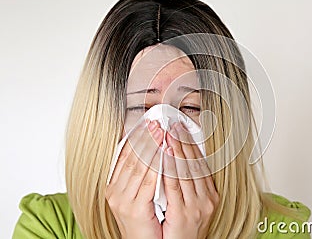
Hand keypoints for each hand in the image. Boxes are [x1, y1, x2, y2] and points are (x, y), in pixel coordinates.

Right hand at [106, 120, 162, 238]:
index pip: (124, 155)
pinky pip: (147, 182)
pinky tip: (164, 154)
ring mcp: (122, 200)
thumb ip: (141, 175)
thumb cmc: (144, 222)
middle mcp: (114, 191)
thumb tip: (151, 151)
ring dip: (152, 147)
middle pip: (131, 158)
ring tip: (161, 132)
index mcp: (113, 186)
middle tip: (156, 123)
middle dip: (145, 138)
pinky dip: (156, 166)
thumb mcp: (139, 195)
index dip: (136, 138)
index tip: (146, 124)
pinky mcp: (134, 208)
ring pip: (139, 166)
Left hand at [162, 122, 219, 238]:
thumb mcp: (191, 205)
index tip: (181, 129)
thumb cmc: (184, 231)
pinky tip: (164, 154)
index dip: (190, 144)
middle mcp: (207, 199)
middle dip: (182, 142)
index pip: (200, 163)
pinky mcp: (184, 213)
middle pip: (194, 164)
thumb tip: (178, 161)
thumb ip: (187, 185)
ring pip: (185, 171)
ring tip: (167, 133)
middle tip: (172, 125)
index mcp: (210, 195)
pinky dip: (169, 167)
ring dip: (175, 150)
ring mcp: (198, 206)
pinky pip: (175, 185)